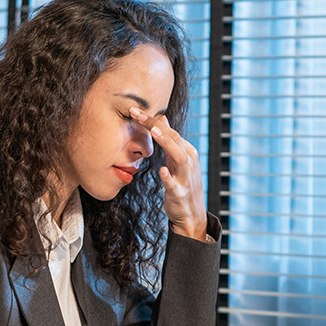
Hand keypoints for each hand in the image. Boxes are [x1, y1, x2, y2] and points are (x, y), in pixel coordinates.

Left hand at [129, 107, 207, 240]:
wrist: (191, 215)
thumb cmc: (182, 184)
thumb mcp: (176, 160)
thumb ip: (169, 140)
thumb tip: (161, 118)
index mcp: (186, 152)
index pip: (170, 131)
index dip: (153, 120)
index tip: (134, 110)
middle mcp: (189, 161)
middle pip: (174, 138)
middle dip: (156, 125)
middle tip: (137, 114)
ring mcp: (185, 177)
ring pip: (179, 157)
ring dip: (167, 143)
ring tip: (154, 132)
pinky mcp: (180, 193)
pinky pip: (174, 185)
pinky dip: (169, 177)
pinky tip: (162, 170)